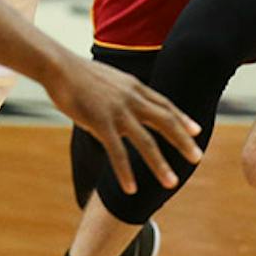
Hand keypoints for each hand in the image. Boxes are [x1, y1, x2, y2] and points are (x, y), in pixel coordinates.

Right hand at [43, 58, 202, 196]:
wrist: (58, 66)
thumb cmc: (79, 74)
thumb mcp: (109, 79)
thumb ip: (121, 92)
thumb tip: (125, 104)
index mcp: (134, 87)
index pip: (165, 104)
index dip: (182, 118)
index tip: (196, 130)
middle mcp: (131, 99)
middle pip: (165, 122)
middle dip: (183, 141)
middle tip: (197, 158)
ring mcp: (117, 112)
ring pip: (146, 142)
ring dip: (159, 165)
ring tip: (171, 183)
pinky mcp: (100, 123)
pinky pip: (117, 152)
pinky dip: (125, 172)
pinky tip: (132, 188)